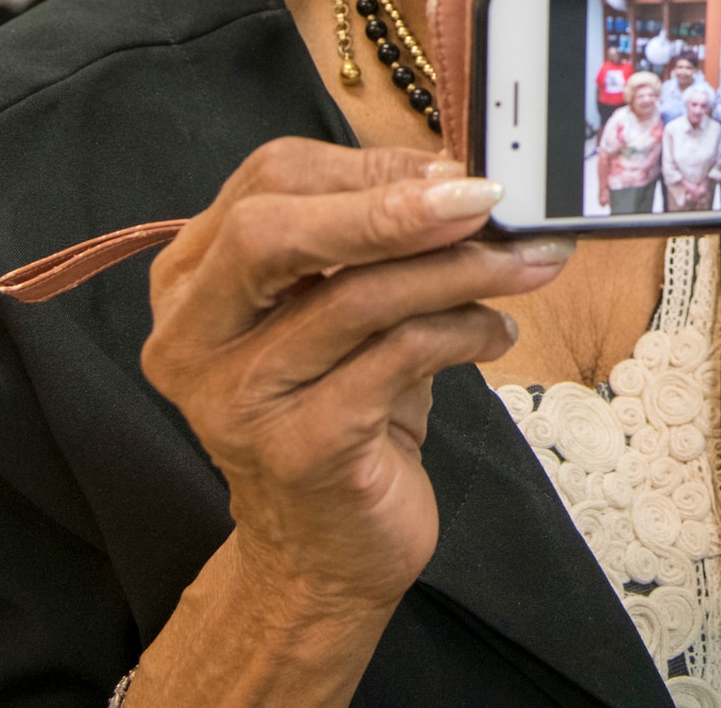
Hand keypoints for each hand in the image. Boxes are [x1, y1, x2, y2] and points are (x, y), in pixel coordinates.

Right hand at [141, 139, 572, 621]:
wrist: (321, 553)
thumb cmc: (341, 413)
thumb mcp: (344, 312)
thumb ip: (374, 242)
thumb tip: (458, 177)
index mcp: (193, 281)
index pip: (269, 181)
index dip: (369, 166)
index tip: (452, 173)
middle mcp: (194, 335)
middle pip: (274, 229)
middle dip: (390, 206)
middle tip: (485, 200)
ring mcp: (236, 397)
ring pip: (353, 296)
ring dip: (459, 269)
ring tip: (526, 263)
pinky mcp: (297, 448)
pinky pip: (395, 358)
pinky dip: (464, 330)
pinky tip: (498, 331)